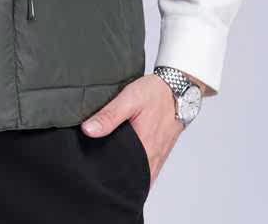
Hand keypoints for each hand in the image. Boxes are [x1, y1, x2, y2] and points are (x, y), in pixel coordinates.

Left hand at [80, 74, 184, 191]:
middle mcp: (152, 158)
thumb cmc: (155, 94)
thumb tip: (88, 130)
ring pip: (140, 176)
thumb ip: (109, 116)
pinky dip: (137, 169)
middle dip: (114, 176)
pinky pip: (148, 170)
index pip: (121, 173)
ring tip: (111, 163)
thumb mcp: (129, 99)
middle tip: (99, 166)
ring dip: (126, 173)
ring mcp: (158, 158)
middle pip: (130, 178)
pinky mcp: (160, 154)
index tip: (92, 169)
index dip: (105, 174)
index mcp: (144, 148)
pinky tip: (127, 160)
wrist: (178, 89)